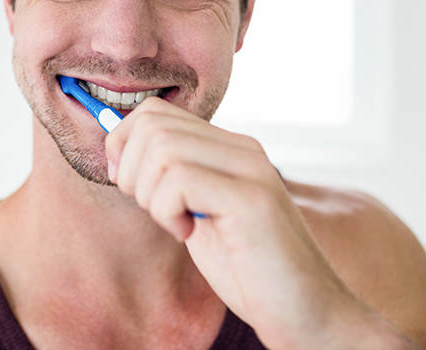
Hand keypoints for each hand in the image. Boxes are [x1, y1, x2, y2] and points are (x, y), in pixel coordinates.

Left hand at [104, 97, 410, 348]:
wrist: (307, 313)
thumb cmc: (249, 271)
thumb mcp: (198, 214)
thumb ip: (170, 180)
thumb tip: (117, 152)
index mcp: (229, 147)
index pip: (155, 112)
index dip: (123, 143)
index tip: (127, 183)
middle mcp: (242, 148)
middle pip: (153, 124)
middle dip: (130, 169)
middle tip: (152, 208)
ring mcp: (251, 169)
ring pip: (162, 148)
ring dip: (150, 194)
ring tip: (176, 224)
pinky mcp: (252, 199)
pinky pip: (179, 180)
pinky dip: (167, 211)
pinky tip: (189, 234)